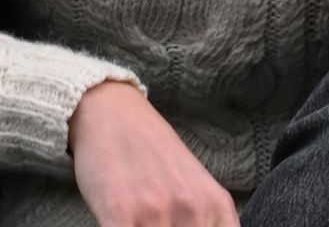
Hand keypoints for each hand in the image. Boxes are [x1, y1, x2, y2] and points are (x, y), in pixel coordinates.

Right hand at [69, 79, 239, 225]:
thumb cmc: (152, 153)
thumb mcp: (196, 185)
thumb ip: (208, 219)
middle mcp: (192, 209)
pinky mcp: (120, 213)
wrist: (112, 113)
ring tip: (140, 222)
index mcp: (216, 205)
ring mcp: (156, 211)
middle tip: (157, 224)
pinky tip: (119, 225)